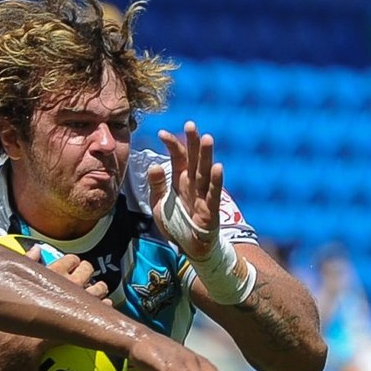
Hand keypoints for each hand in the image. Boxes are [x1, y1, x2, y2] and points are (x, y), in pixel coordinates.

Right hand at [0, 246, 111, 354]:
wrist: (24, 338)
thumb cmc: (20, 309)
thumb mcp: (21, 280)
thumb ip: (29, 261)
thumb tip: (36, 249)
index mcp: (55, 271)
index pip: (71, 259)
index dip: (73, 262)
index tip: (72, 266)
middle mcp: (71, 282)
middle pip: (88, 269)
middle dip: (88, 271)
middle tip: (85, 276)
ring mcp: (81, 298)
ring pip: (100, 287)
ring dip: (100, 288)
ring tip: (97, 290)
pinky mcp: (87, 315)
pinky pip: (105, 306)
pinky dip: (105, 305)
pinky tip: (102, 307)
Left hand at [147, 121, 222, 260]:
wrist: (188, 247)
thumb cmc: (175, 223)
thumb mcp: (158, 204)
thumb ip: (156, 185)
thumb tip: (153, 165)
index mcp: (180, 180)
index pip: (178, 157)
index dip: (172, 145)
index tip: (162, 133)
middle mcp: (193, 184)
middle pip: (193, 159)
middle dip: (192, 142)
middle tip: (190, 124)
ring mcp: (202, 195)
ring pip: (204, 172)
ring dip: (206, 156)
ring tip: (207, 138)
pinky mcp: (210, 209)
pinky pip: (212, 193)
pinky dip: (215, 181)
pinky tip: (217, 167)